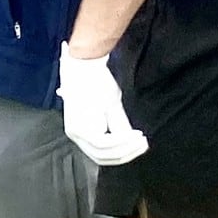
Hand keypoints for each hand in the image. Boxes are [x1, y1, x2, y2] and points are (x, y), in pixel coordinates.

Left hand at [56, 45, 147, 165]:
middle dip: (125, 153)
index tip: (140, 146)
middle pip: (101, 156)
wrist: (86, 61)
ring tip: (141, 140)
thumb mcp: (112, 105)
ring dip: (126, 148)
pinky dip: (121, 141)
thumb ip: (117, 125)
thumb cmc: (97, 78)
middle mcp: (74, 134)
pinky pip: (103, 142)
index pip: (100, 153)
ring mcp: (75, 132)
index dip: (122, 153)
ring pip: (103, 152)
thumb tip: (129, 139)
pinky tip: (135, 136)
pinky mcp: (79, 127)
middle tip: (143, 145)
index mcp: (79, 129)